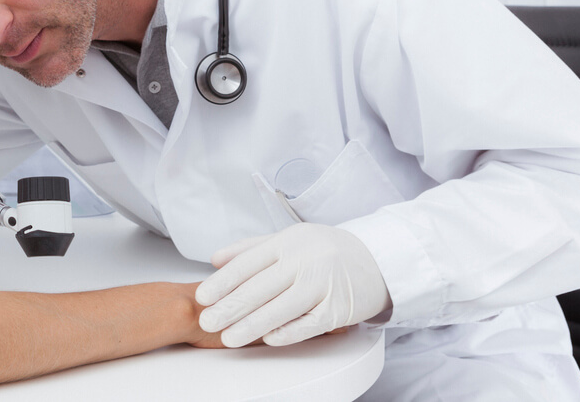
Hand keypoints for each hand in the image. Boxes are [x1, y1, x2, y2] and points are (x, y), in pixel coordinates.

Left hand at [195, 223, 389, 347]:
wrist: (377, 260)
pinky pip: (309, 324)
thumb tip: (216, 259)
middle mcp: (304, 261)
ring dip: (251, 326)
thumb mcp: (289, 239)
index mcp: (287, 242)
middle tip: (207, 321)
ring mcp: (323, 285)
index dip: (223, 282)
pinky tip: (267, 339)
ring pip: (280, 309)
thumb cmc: (326, 250)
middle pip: (260, 288)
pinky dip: (287, 333)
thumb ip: (250, 248)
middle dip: (230, 307)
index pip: (248, 263)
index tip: (203, 297)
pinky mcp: (339, 308)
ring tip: (228, 337)